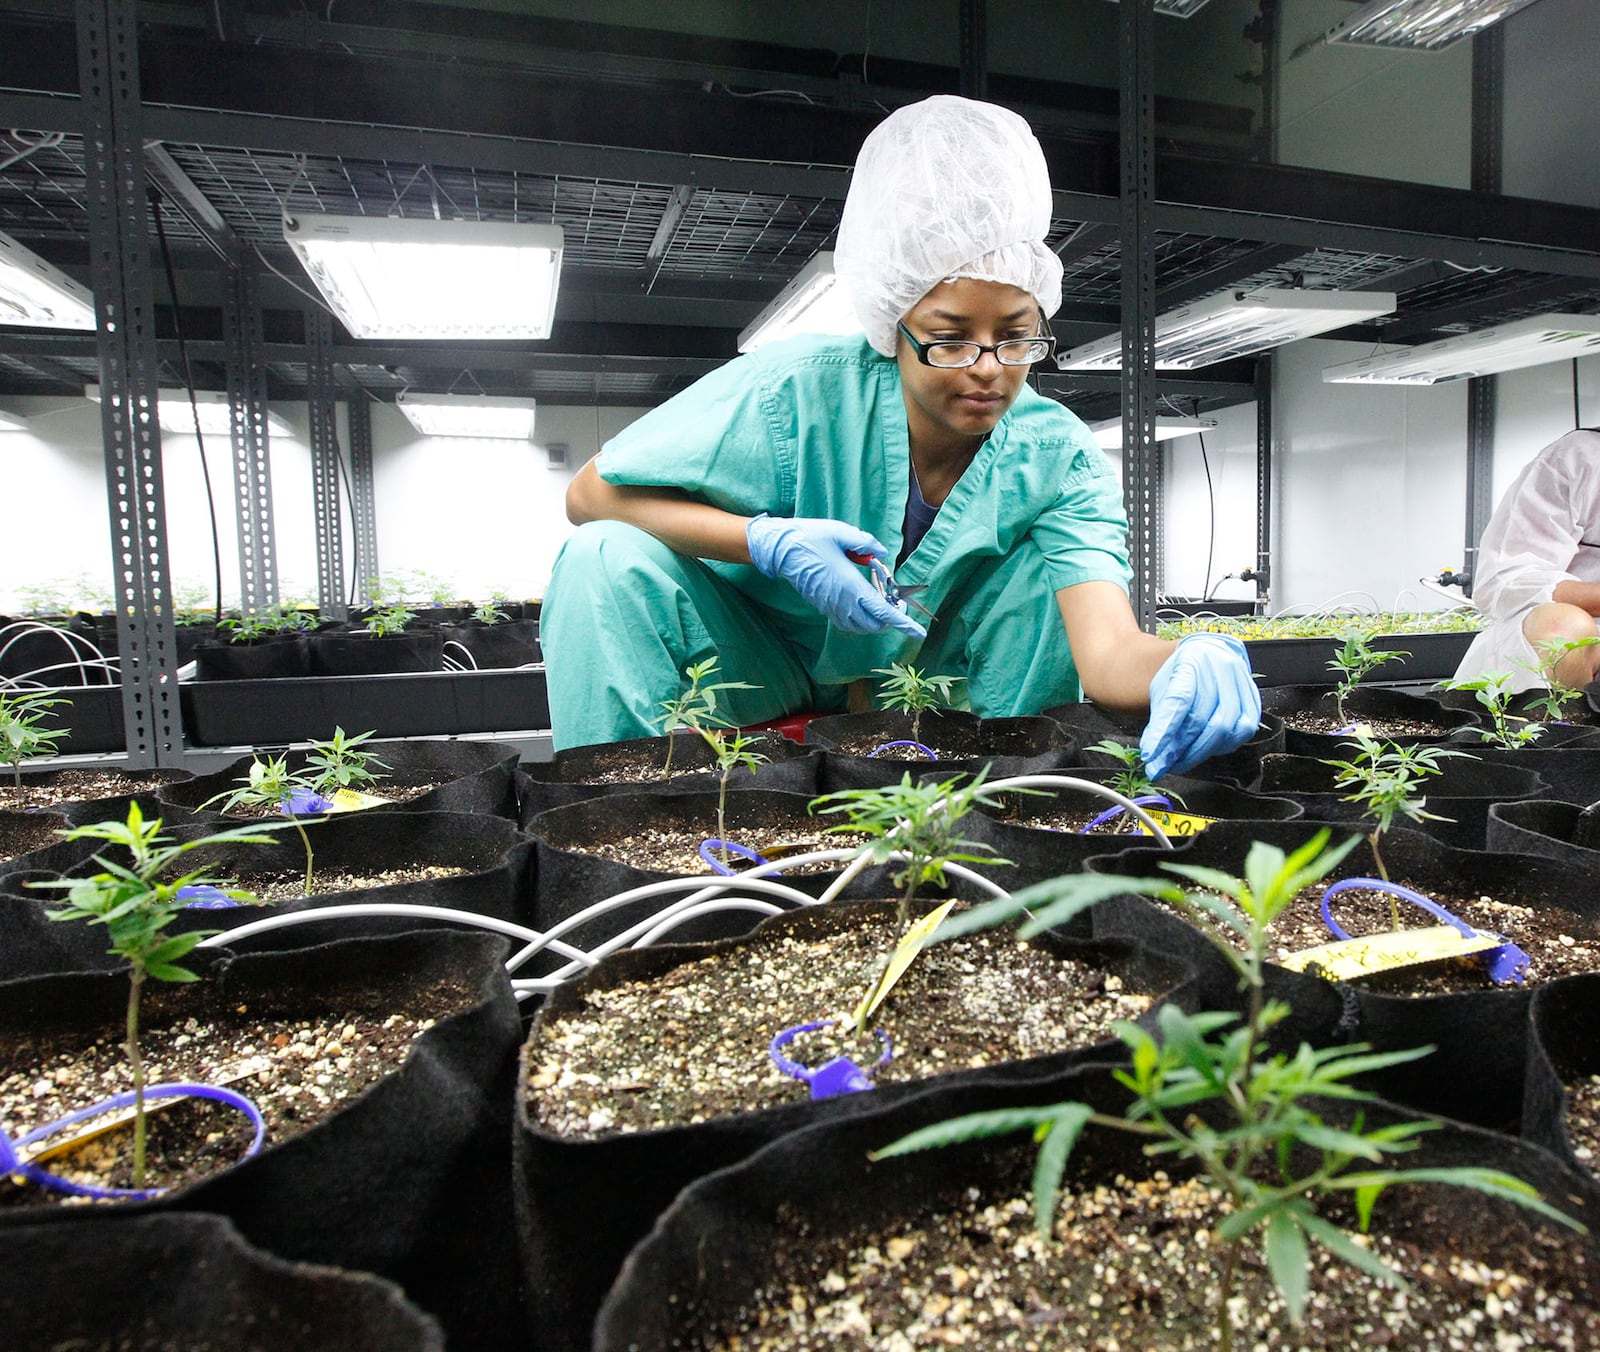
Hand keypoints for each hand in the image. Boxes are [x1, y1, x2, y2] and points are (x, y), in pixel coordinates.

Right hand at [746, 515, 925, 637]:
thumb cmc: (810, 538)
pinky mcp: (823, 606)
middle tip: (898, 601)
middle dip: (891, 619)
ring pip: (861, 626)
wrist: (780, 550)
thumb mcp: (840, 531)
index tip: (919, 632)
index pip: (883, 611)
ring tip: (882, 601)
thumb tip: (882, 553)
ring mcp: (831, 607)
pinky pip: (848, 622)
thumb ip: (866, 542)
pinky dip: (862, 619)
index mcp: (850, 586)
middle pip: (874, 624)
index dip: (903, 623)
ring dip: (876, 620)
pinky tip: (863, 602)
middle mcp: (842, 602)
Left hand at [1139, 633, 1259, 779]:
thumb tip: (1153, 757)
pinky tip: (1205, 749)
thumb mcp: (1162, 688)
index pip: (1177, 700)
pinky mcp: (1253, 698)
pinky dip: (1221, 746)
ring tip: (1182, 761)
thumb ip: (1159, 719)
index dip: (1163, 731)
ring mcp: (1241, 681)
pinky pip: (1242, 730)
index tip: (1150, 754)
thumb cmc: (1180, 673)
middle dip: (1183, 749)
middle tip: (1164, 764)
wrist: (1208, 654)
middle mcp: (1220, 667)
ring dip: (1201, 752)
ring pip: (1226, 728)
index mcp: (1191, 659)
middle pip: (1203, 718)